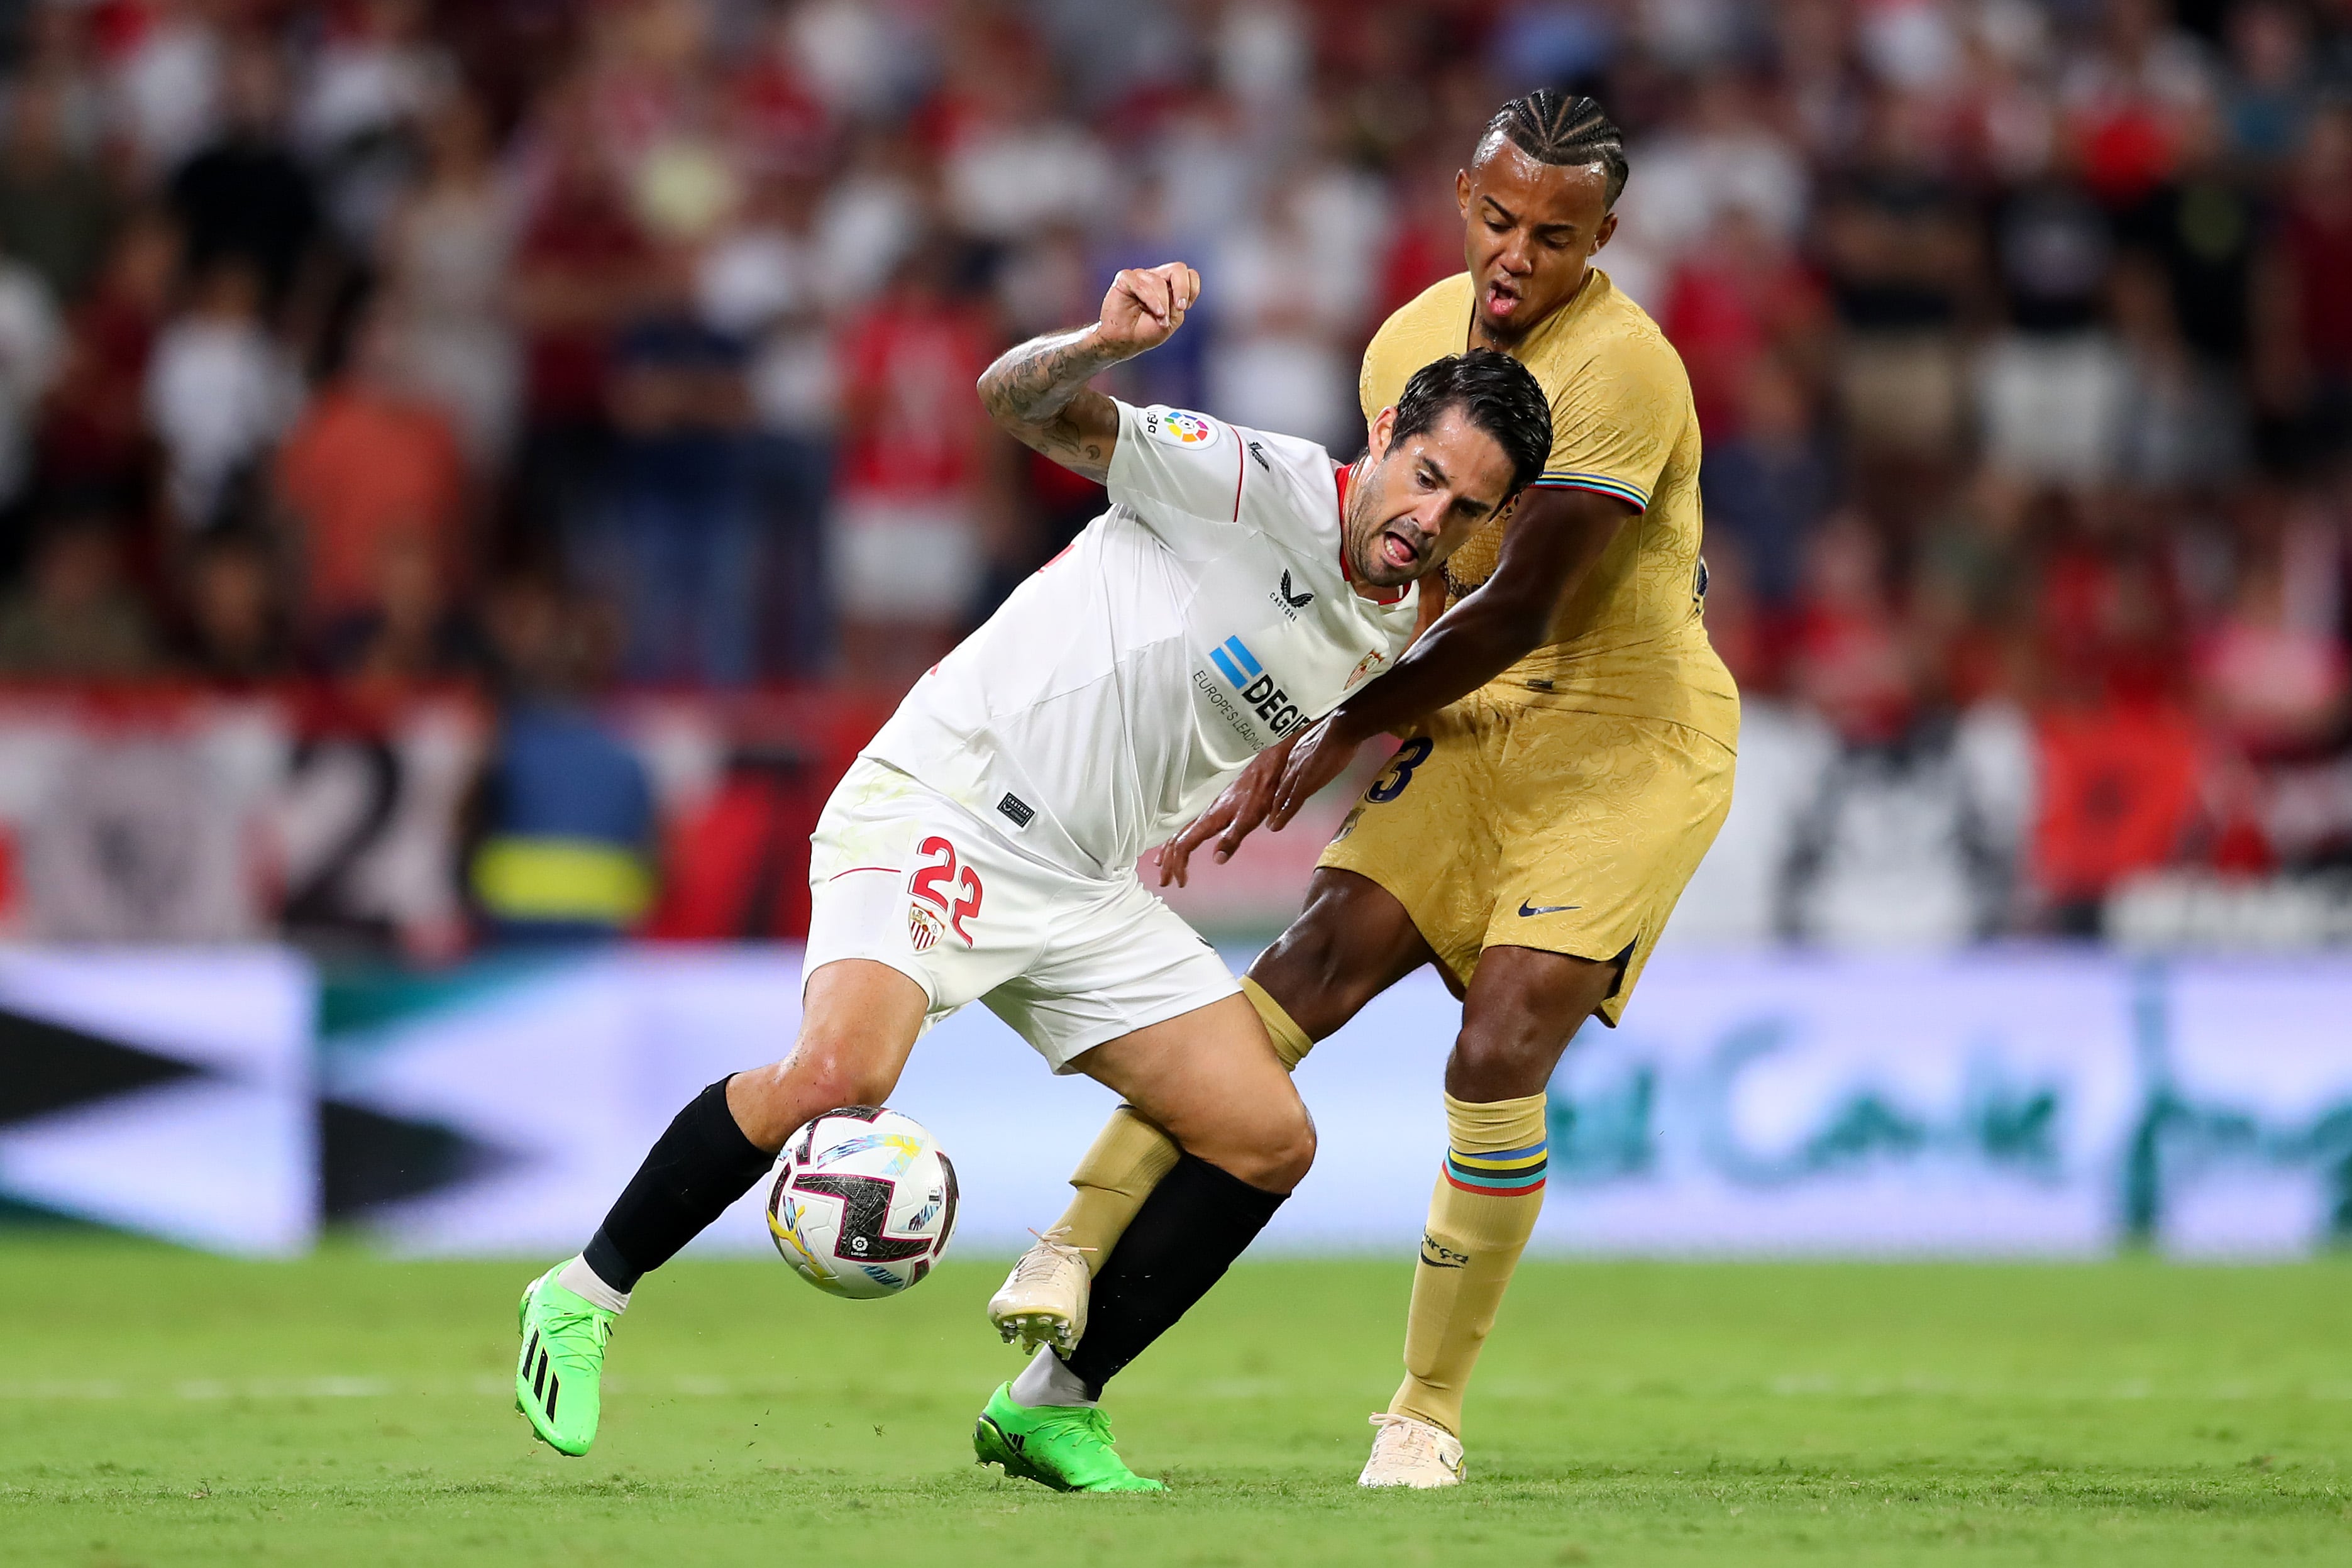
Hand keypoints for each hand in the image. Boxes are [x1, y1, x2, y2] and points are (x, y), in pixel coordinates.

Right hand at [1097, 263, 1199, 356]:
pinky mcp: (1125, 279)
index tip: (1184, 308)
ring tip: (1160, 319)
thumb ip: (1178, 302)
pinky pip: (1141, 285)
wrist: (1124, 342)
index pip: (1189, 274)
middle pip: (1178, 269)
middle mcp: (1155, 277)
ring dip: (1163, 305)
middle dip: (1182, 288)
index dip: (1192, 288)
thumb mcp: (1172, 320)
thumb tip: (1175, 289)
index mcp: (1169, 284)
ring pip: (1159, 282)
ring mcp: (1140, 276)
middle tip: (1181, 307)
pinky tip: (1155, 313)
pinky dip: (1151, 300)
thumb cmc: (1146, 332)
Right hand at [1154, 741, 1290, 887]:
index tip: (1180, 882)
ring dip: (1169, 853)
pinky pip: (1187, 829)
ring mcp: (1206, 814)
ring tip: (1163, 866)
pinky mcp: (1213, 812)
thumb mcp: (1248, 819)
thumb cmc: (1258, 793)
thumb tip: (1217, 859)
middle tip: (1165, 881)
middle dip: (1168, 863)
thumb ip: (1231, 839)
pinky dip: (1178, 841)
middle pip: (1176, 842)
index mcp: (1209, 820)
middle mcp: (1203, 817)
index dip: (1179, 865)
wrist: (1263, 771)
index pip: (1184, 846)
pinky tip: (1181, 845)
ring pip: (1179, 834)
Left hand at [1269, 713, 1369, 829]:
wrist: (1340, 729)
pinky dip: (1284, 815)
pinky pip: (1291, 802)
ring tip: (1272, 824)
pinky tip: (1278, 825)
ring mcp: (1298, 774)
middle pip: (1281, 786)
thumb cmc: (1338, 730)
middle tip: (1270, 815)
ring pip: (1283, 796)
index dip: (1283, 786)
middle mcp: (1293, 764)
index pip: (1287, 773)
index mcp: (1298, 753)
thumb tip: (1328, 749)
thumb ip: (1321, 747)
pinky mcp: (1304, 783)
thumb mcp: (1324, 738)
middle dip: (1275, 801)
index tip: (1280, 795)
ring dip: (1276, 811)